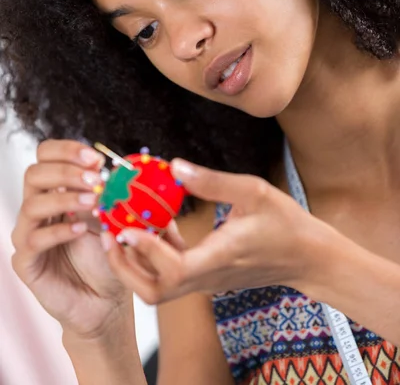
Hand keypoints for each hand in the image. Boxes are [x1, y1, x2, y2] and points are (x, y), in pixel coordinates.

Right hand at [11, 139, 133, 338]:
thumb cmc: (108, 254)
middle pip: (34, 173)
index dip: (67, 150)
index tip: (94, 158)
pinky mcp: (26, 262)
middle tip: (96, 180)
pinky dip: (59, 231)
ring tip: (94, 203)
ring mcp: (28, 234)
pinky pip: (34, 240)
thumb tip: (113, 166)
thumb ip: (108, 192)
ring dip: (65, 198)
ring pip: (32, 204)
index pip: (46, 156)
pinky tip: (81, 229)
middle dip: (67, 171)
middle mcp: (37, 208)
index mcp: (55, 191)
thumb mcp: (112, 216)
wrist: (106, 299)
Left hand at [101, 159, 334, 303]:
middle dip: (124, 265)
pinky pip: (172, 274)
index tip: (127, 225)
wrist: (308, 257)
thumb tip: (174, 166)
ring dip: (136, 260)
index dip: (145, 251)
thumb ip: (212, 181)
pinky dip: (156, 255)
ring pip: (159, 286)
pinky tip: (158, 225)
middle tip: (109, 233)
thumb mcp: (254, 191)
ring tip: (123, 226)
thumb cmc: (286, 223)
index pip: (172, 271)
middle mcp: (208, 277)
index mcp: (219, 258)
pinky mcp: (208, 277)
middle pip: (154, 291)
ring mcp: (207, 281)